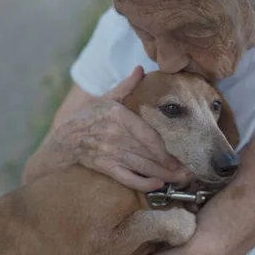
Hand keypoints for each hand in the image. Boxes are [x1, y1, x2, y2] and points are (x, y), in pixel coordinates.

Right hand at [23, 66, 185, 190]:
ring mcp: (109, 152)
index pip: (148, 135)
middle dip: (171, 164)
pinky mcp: (105, 166)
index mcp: (118, 115)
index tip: (179, 154)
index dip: (164, 148)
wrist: (65, 138)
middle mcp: (114, 135)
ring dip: (163, 175)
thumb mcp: (107, 98)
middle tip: (189, 171)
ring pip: (142, 166)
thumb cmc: (89, 116)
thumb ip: (127, 86)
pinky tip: (157, 185)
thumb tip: (141, 69)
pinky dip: (143, 183)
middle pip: (149, 153)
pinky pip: (127, 177)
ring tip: (180, 179)